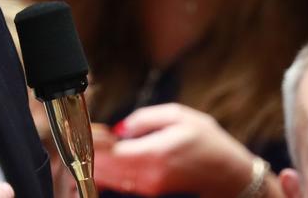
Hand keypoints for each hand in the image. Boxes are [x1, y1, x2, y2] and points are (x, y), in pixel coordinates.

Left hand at [92, 103, 258, 197]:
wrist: (232, 177)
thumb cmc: (209, 143)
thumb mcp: (179, 116)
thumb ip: (144, 119)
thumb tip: (119, 128)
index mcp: (154, 153)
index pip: (109, 150)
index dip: (91, 140)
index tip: (81, 129)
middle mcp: (148, 175)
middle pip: (105, 167)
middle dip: (88, 153)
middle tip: (75, 138)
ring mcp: (148, 187)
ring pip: (109, 177)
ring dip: (95, 163)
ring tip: (85, 146)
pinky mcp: (150, 191)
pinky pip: (121, 182)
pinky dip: (107, 171)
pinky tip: (101, 159)